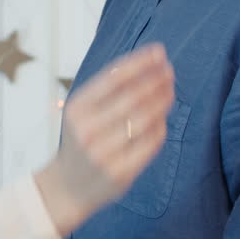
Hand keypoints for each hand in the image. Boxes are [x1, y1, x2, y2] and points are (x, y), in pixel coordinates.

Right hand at [34, 44, 174, 234]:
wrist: (69, 186)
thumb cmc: (83, 139)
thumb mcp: (83, 111)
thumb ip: (107, 89)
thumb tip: (147, 62)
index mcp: (77, 107)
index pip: (114, 77)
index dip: (140, 62)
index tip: (159, 52)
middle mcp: (88, 129)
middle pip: (132, 96)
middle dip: (155, 79)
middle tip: (170, 71)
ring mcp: (103, 152)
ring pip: (144, 118)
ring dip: (162, 100)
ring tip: (170, 90)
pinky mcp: (120, 172)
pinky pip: (149, 143)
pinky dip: (160, 127)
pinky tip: (164, 117)